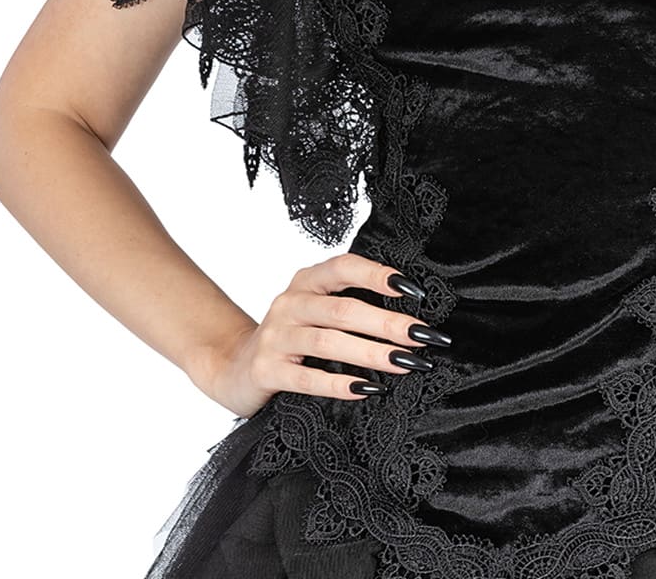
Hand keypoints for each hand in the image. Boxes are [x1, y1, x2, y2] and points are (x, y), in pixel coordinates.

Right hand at [192, 253, 452, 418]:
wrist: (233, 366)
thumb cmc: (290, 337)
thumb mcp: (314, 310)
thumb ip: (347, 304)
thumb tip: (407, 315)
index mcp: (306, 281)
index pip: (344, 267)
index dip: (378, 275)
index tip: (413, 290)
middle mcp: (289, 303)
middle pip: (343, 309)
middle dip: (387, 323)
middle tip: (422, 336)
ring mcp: (275, 336)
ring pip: (328, 342)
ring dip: (371, 352)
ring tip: (404, 363)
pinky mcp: (266, 370)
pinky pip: (307, 378)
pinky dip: (338, 384)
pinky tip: (366, 389)